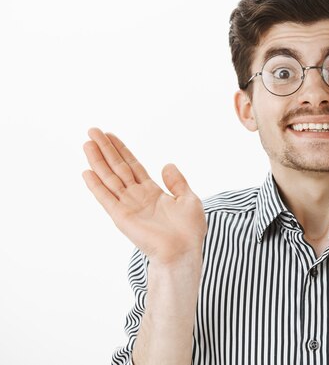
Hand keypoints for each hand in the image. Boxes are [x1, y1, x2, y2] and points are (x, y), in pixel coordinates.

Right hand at [82, 128, 206, 265]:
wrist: (183, 251)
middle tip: (92, 131)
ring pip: (110, 178)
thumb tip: (167, 164)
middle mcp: (137, 196)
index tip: (110, 135)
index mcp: (152, 192)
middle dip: (106, 150)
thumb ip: (177, 182)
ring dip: (98, 161)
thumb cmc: (189, 231)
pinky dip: (96, 186)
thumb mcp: (189, 199)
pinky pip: (106, 198)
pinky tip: (86, 172)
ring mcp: (128, 206)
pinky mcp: (122, 217)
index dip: (122, 150)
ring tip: (87, 143)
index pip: (133, 166)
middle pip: (118, 168)